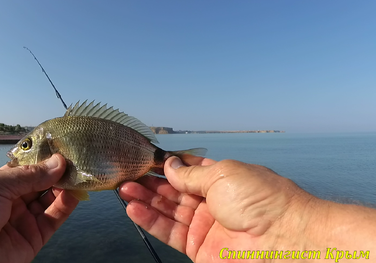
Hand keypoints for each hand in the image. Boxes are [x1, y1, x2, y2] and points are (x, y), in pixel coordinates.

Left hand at [0, 153, 78, 262]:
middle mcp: (14, 201)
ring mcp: (24, 220)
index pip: (29, 168)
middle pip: (42, 183)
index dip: (45, 159)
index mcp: (0, 184)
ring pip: (51, 199)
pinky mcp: (33, 239)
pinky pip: (53, 219)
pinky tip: (75, 192)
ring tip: (81, 173)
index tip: (64, 148)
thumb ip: (29, 175)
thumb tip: (58, 162)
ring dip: (66, 186)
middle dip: (59, 171)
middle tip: (78, 159)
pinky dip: (66, 206)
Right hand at [119, 156, 314, 261]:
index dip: (166, 166)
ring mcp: (203, 225)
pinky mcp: (197, 247)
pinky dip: (149, 220)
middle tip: (128, 175)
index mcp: (221, 179)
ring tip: (124, 189)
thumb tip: (169, 164)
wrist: (283, 240)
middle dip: (150, 182)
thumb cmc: (261, 199)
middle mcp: (211, 202)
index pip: (186, 171)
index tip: (145, 160)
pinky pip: (168, 231)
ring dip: (144, 200)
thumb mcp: (223, 174)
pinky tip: (133, 208)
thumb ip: (190, 173)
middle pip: (173, 191)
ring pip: (167, 210)